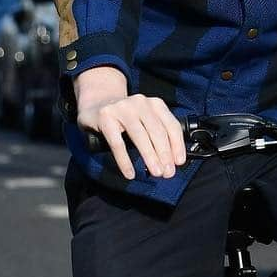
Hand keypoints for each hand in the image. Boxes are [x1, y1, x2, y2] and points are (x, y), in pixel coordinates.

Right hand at [74, 65, 186, 179]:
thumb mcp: (146, 120)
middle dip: (165, 154)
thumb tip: (171, 161)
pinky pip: (117, 143)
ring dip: (150, 157)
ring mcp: (122, 108)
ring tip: (156, 172)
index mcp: (155, 104)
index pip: (171, 125)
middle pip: (157, 131)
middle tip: (168, 173)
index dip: (177, 145)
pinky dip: (124, 161)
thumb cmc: (126, 118)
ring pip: (140, 136)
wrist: (97, 104)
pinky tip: (130, 173)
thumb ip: (158, 134)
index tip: (179, 162)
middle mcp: (141, 103)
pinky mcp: (105, 117)